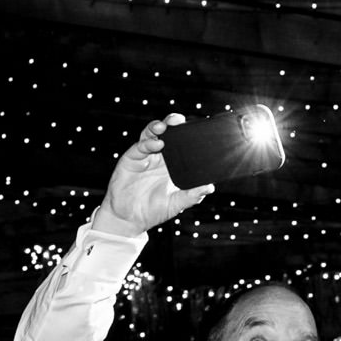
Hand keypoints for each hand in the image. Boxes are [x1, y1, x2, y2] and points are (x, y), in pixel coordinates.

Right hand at [95, 115, 212, 236]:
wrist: (130, 220)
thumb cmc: (153, 211)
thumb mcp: (176, 204)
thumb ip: (192, 195)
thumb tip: (210, 187)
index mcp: (171, 164)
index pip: (179, 143)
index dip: (184, 133)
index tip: (195, 127)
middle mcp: (158, 157)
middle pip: (165, 133)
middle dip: (171, 123)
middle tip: (178, 120)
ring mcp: (144, 157)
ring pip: (150, 134)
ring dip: (156, 127)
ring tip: (164, 127)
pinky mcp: (130, 160)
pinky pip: (139, 147)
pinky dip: (147, 143)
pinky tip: (156, 144)